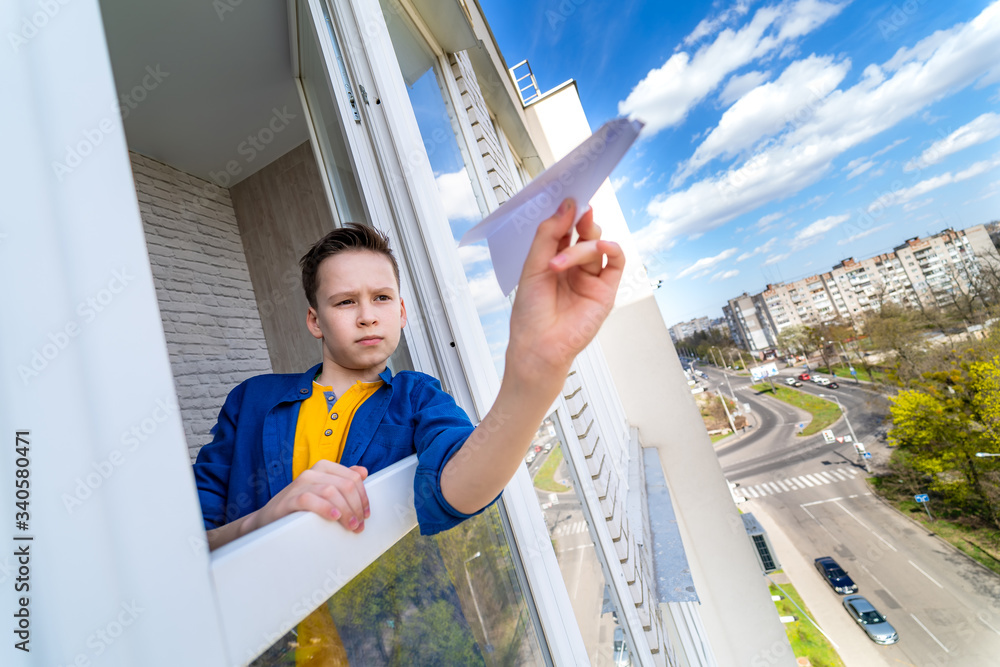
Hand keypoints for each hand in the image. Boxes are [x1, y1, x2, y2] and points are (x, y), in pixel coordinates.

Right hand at [247, 460, 369, 534]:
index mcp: (324, 467)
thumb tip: (364, 471)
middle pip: (345, 485)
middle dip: (356, 506)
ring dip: (346, 510)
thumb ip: (342, 480)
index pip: (353, 477)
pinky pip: (310, 499)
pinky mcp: (290, 499)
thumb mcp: (323, 491)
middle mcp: (312, 472)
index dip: (363, 496)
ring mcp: (300, 484)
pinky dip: (325, 508)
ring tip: (350, 525)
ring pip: (332, 491)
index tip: (366, 514)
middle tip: (359, 524)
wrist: (269, 518)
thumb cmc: (300, 506)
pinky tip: (334, 517)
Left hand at [505, 198, 623, 383]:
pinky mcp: (606, 290)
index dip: (567, 213)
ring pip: (596, 245)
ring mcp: (591, 278)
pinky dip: (611, 248)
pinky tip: (599, 247)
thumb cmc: (530, 313)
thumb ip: (549, 234)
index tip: (567, 196)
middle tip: (576, 212)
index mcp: (553, 260)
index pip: (565, 229)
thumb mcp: (533, 266)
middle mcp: (574, 267)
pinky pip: (616, 261)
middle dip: (580, 220)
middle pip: (584, 233)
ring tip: (561, 260)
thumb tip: (568, 206)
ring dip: (582, 245)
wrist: (538, 346)